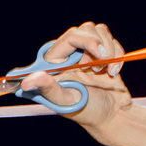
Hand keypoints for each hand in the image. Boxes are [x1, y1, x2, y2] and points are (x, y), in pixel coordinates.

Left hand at [17, 22, 131, 130]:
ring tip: (106, 72)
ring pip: (100, 31)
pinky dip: (118, 54)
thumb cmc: (87, 112)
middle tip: (97, 71)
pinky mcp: (103, 54)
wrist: (112, 116)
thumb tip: (27, 82)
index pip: (71, 37)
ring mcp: (87, 53)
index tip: (100, 56)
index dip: (87, 41)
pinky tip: (114, 72)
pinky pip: (112, 40)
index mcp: (56, 64)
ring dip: (110, 51)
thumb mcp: (66, 102)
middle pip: (85, 29)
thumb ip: (48, 89)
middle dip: (98, 47)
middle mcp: (70, 55)